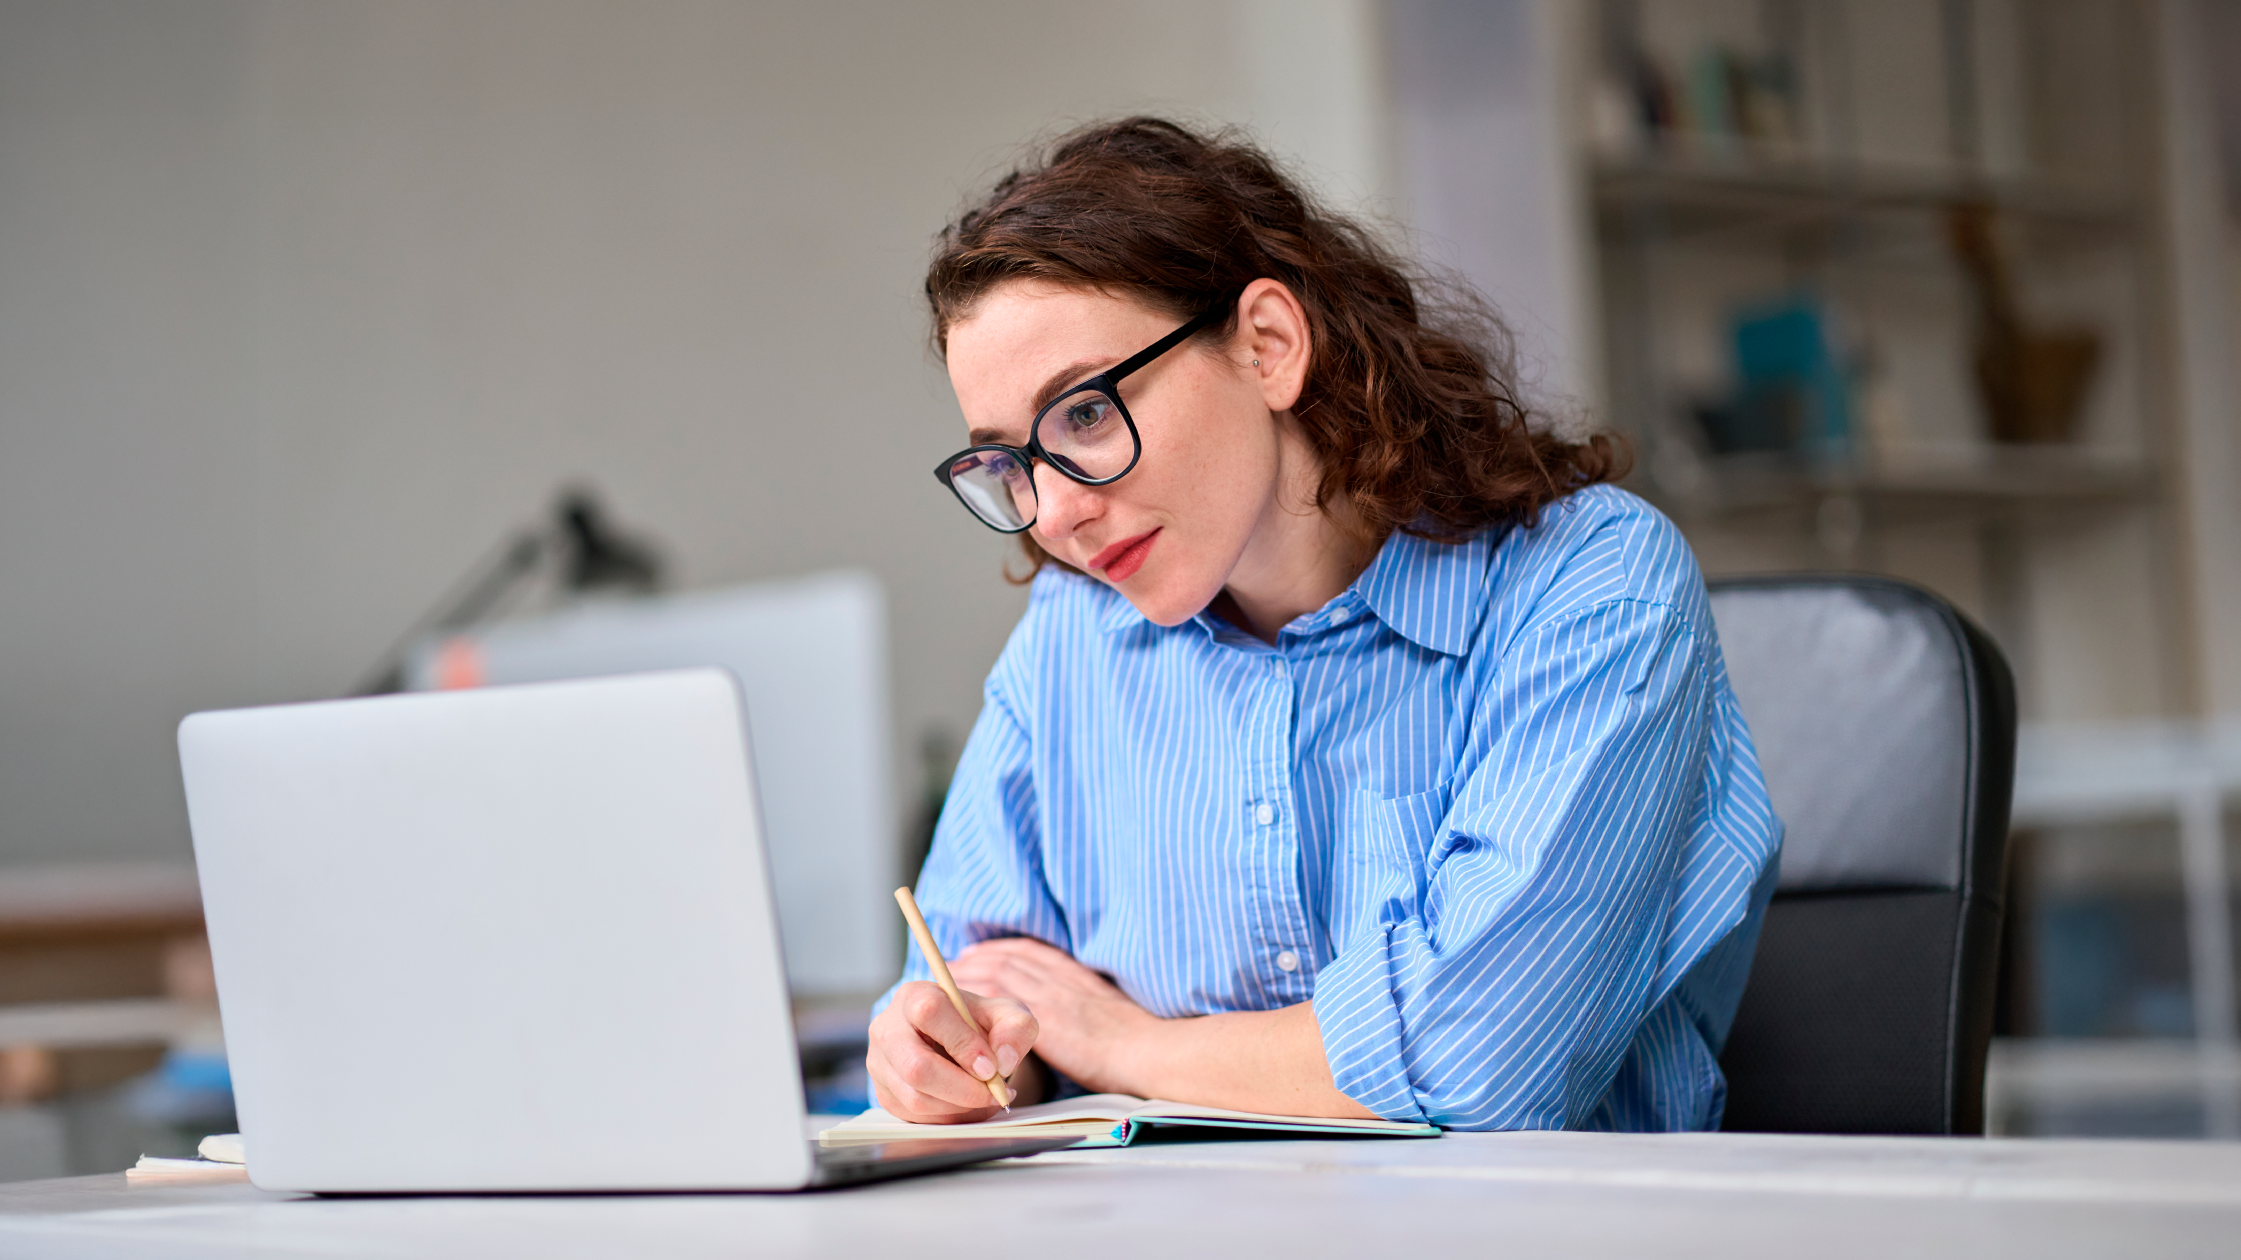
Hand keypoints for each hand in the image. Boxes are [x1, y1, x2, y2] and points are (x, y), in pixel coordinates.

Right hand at [866, 981, 1037, 1122]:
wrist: (955, 1039)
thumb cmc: (978, 1023)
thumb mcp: (1005, 1014)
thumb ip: (1015, 1028)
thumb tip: (1003, 1061)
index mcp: (914, 996)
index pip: (929, 1013)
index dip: (963, 1043)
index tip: (991, 1067)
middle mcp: (888, 1029)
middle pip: (916, 1067)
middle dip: (963, 1089)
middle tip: (995, 1093)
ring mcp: (880, 1064)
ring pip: (916, 1099)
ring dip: (960, 1107)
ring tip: (988, 1098)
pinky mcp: (884, 1093)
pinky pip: (915, 1117)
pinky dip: (950, 1118)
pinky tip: (970, 1106)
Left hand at [949, 937, 1157, 1093]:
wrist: (1145, 1050)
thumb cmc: (1135, 1040)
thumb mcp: (1110, 1009)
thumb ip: (1085, 1003)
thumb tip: (1075, 1012)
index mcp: (1077, 974)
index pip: (1032, 952)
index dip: (1004, 950)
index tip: (984, 950)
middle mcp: (1060, 978)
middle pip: (1009, 957)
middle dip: (980, 957)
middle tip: (955, 960)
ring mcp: (1050, 994)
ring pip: (998, 972)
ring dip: (970, 972)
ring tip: (947, 976)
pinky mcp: (1042, 1018)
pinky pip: (1000, 998)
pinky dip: (977, 993)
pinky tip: (960, 1002)